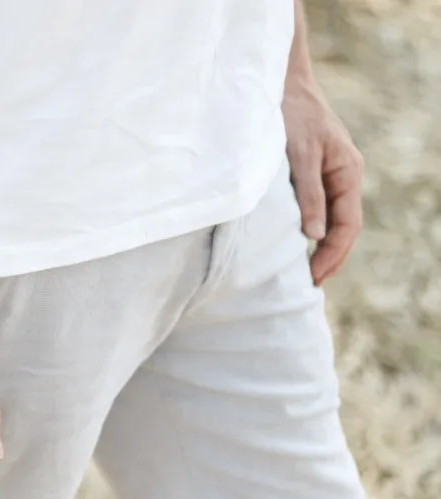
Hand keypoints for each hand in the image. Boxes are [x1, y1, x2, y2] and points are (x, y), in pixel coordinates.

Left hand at [283, 77, 365, 285]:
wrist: (279, 84)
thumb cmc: (291, 113)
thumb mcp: (299, 155)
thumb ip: (308, 195)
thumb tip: (314, 236)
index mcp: (347, 173)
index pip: (347, 226)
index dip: (332, 255)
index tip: (313, 278)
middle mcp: (341, 177)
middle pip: (342, 228)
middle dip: (328, 258)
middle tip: (308, 285)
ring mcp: (326, 176)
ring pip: (328, 220)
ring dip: (318, 247)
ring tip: (302, 273)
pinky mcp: (308, 174)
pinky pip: (314, 209)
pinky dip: (307, 230)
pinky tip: (292, 244)